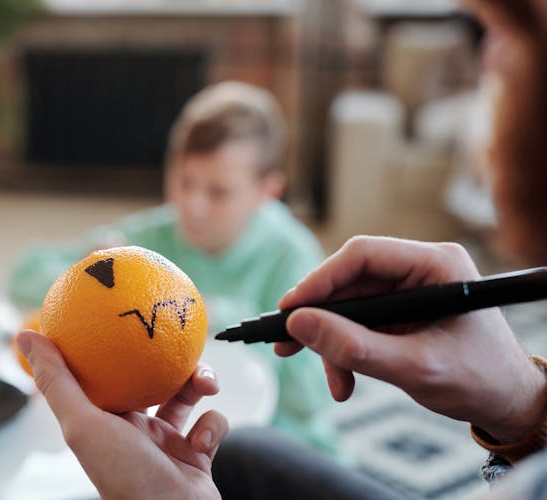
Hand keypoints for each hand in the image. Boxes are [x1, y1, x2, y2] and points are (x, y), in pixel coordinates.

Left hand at [17, 330, 227, 499]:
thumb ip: (57, 381)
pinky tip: (204, 439)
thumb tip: (25, 333)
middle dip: (166, 360)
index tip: (119, 316)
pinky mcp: (197, 454)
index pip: (103, 374)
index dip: (109, 346)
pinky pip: (211, 424)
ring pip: (186, 396)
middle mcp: (134, 430)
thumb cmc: (125, 476)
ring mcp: (166, 442)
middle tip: (178, 343)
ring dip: (200, 384)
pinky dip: (214, 427)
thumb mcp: (83, 423)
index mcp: (105, 421)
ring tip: (207, 384)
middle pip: (150, 380)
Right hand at [276, 236, 546, 444]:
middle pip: (349, 281)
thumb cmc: (479, 381)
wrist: (507, 404)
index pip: (363, 255)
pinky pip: (358, 325)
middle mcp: (419, 269)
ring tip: (334, 381)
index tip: (288, 310)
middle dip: (319, 318)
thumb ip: (355, 347)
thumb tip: (298, 324)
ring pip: (348, 306)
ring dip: (332, 344)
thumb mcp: (414, 367)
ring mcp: (408, 291)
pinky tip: (345, 380)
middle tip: (286, 343)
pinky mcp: (399, 313)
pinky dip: (345, 352)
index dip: (320, 280)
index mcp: (436, 265)